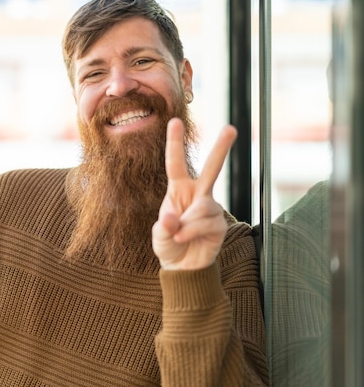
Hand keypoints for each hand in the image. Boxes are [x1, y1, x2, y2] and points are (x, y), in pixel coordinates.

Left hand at [152, 118, 237, 269]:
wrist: (183, 267)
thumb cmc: (169, 245)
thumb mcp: (159, 236)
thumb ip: (164, 226)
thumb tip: (173, 218)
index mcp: (178, 190)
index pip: (175, 163)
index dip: (175, 143)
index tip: (175, 121)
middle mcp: (197, 194)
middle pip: (211, 168)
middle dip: (222, 148)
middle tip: (231, 128)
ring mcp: (211, 207)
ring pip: (202, 206)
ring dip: (186, 224)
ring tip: (180, 235)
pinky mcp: (221, 223)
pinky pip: (206, 222)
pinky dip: (192, 232)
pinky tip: (190, 240)